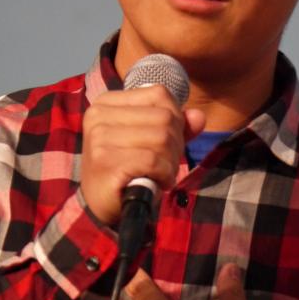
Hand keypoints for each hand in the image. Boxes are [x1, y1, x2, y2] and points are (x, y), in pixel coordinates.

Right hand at [81, 85, 204, 225]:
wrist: (100, 205)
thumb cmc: (126, 167)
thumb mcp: (150, 140)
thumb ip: (176, 125)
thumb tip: (199, 116)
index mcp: (107, 102)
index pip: (159, 94)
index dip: (175, 119)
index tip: (167, 142)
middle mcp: (98, 115)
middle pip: (164, 117)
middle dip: (176, 144)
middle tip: (165, 163)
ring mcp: (99, 137)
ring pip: (162, 138)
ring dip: (171, 161)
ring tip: (160, 173)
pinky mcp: (105, 161)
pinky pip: (153, 160)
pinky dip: (164, 174)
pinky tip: (158, 183)